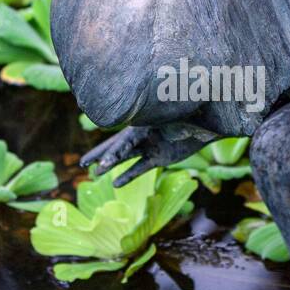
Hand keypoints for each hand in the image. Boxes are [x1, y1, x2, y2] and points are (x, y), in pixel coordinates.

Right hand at [81, 124, 216, 185]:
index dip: (110, 153)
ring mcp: (150, 146)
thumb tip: (154, 105)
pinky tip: (116, 183)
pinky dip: (128, 176)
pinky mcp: (159, 158)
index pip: (123, 141)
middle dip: (100, 155)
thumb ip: (163, 111)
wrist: (206, 121)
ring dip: (111, 165)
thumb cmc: (191, 111)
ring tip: (95, 174)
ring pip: (126, 158)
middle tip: (82, 163)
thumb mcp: (175, 112)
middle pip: (117, 146)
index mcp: (144, 123)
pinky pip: (140, 168)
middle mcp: (143, 134)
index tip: (98, 163)